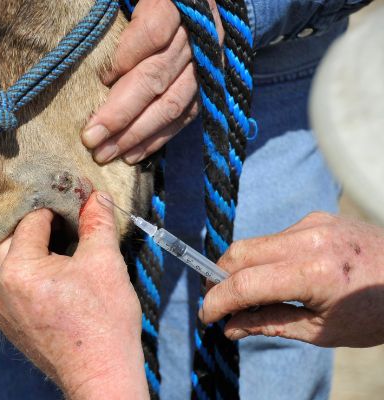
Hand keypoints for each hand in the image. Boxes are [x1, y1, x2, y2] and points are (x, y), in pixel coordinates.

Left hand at [0, 192, 148, 398]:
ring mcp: (0, 308)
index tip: (77, 208)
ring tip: (64, 251)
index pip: (32, 220)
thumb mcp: (105, 263)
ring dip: (33, 249)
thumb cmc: (104, 323)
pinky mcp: (7, 323)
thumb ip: (98, 223)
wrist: (101, 375)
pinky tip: (55, 276)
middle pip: (14, 238)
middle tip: (70, 228)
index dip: (57, 209)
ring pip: (9, 261)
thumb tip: (96, 197)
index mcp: (18, 269)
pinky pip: (10, 284)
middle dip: (41, 228)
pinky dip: (28, 272)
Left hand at [81, 0, 223, 163]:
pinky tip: (132, 155)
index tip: (100, 80)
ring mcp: (206, 65)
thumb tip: (96, 64)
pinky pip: (185, 117)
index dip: (125, 58)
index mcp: (177, 4)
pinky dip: (157, 138)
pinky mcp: (207, 87)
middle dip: (121, 112)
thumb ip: (116, 20)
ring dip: (136, 134)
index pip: (153, 32)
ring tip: (106, 154)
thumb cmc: (146, 4)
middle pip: (157, 77)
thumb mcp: (128, 1)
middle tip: (91, 138)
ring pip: (172, 104)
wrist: (190, 6)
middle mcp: (197, 36)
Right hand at [200, 212, 383, 347]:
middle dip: (218, 279)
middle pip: (239, 254)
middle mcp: (310, 239)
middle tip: (214, 303)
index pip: (245, 284)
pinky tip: (269, 276)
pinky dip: (260, 257)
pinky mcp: (315, 218)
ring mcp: (313, 223)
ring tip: (241, 294)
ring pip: (253, 243)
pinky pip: (274, 237)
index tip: (206, 317)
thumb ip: (270, 324)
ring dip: (237, 268)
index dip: (217, 302)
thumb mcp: (324, 331)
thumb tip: (230, 328)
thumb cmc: (378, 313)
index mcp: (315, 273)